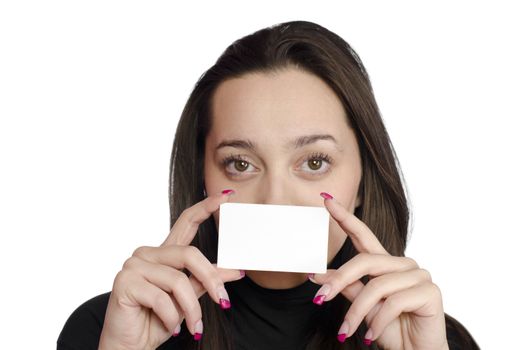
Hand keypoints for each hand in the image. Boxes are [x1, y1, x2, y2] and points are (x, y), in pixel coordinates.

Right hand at [98, 189, 243, 349]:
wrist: (131, 346)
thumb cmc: (158, 321)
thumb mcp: (188, 298)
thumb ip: (207, 281)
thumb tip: (236, 270)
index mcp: (164, 253)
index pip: (186, 222)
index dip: (206, 207)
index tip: (226, 195)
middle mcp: (147, 253)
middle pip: (189, 254)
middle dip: (211, 280)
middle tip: (224, 302)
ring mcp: (134, 265)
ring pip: (178, 280)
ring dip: (191, 309)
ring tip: (193, 325)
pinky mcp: (125, 282)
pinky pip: (161, 298)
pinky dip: (172, 317)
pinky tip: (171, 327)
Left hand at [309, 193, 448, 349]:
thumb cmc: (390, 329)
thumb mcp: (361, 306)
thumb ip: (345, 287)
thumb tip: (316, 274)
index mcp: (385, 264)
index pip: (363, 235)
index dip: (345, 217)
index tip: (326, 200)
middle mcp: (403, 264)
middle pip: (365, 262)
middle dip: (339, 281)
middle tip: (320, 299)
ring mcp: (419, 275)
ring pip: (377, 286)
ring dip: (357, 313)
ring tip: (348, 332)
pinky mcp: (430, 291)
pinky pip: (394, 302)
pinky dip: (377, 322)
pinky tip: (371, 335)